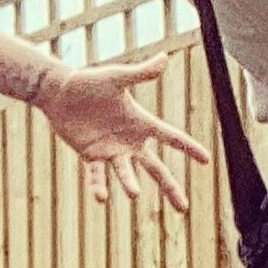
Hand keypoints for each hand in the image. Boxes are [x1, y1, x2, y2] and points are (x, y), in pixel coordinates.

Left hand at [35, 55, 207, 211]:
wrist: (61, 93)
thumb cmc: (90, 82)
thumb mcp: (117, 77)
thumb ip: (141, 73)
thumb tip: (164, 59)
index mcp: (141, 123)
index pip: (171, 137)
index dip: (188, 148)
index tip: (206, 160)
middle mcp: (130, 141)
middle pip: (156, 168)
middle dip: (170, 188)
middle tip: (183, 208)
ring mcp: (111, 150)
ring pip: (126, 173)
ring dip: (130, 183)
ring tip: (135, 194)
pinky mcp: (91, 156)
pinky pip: (96, 175)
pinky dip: (98, 185)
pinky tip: (101, 197)